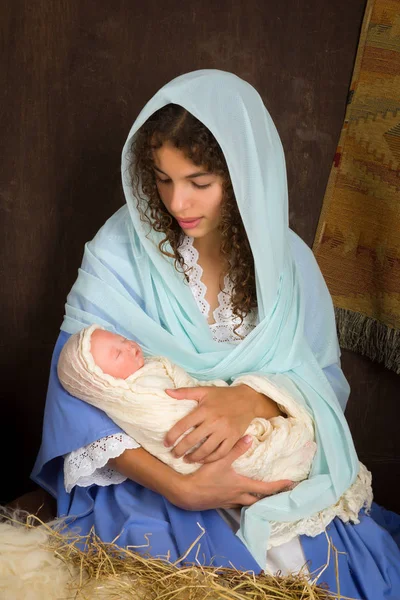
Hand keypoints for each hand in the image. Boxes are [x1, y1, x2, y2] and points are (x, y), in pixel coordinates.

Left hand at [164, 384, 280, 463]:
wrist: (248, 400)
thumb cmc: (223, 395)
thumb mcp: (204, 390)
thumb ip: (185, 392)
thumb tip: (167, 392)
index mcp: (204, 410)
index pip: (183, 425)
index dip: (172, 436)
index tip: (166, 443)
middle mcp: (214, 421)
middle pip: (192, 440)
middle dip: (180, 450)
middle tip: (174, 454)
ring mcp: (225, 431)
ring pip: (206, 450)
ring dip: (194, 457)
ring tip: (186, 459)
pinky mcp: (234, 438)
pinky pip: (221, 453)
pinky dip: (210, 459)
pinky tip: (202, 460)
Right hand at [173, 436, 292, 510]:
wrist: (186, 494)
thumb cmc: (204, 477)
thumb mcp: (221, 461)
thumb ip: (235, 449)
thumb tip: (249, 438)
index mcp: (241, 486)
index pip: (265, 488)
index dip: (278, 486)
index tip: (290, 484)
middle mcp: (237, 496)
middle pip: (258, 500)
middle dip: (268, 497)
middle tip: (276, 492)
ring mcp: (228, 502)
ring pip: (246, 503)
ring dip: (254, 500)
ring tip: (258, 494)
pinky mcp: (218, 504)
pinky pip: (234, 503)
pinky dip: (240, 499)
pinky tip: (236, 494)